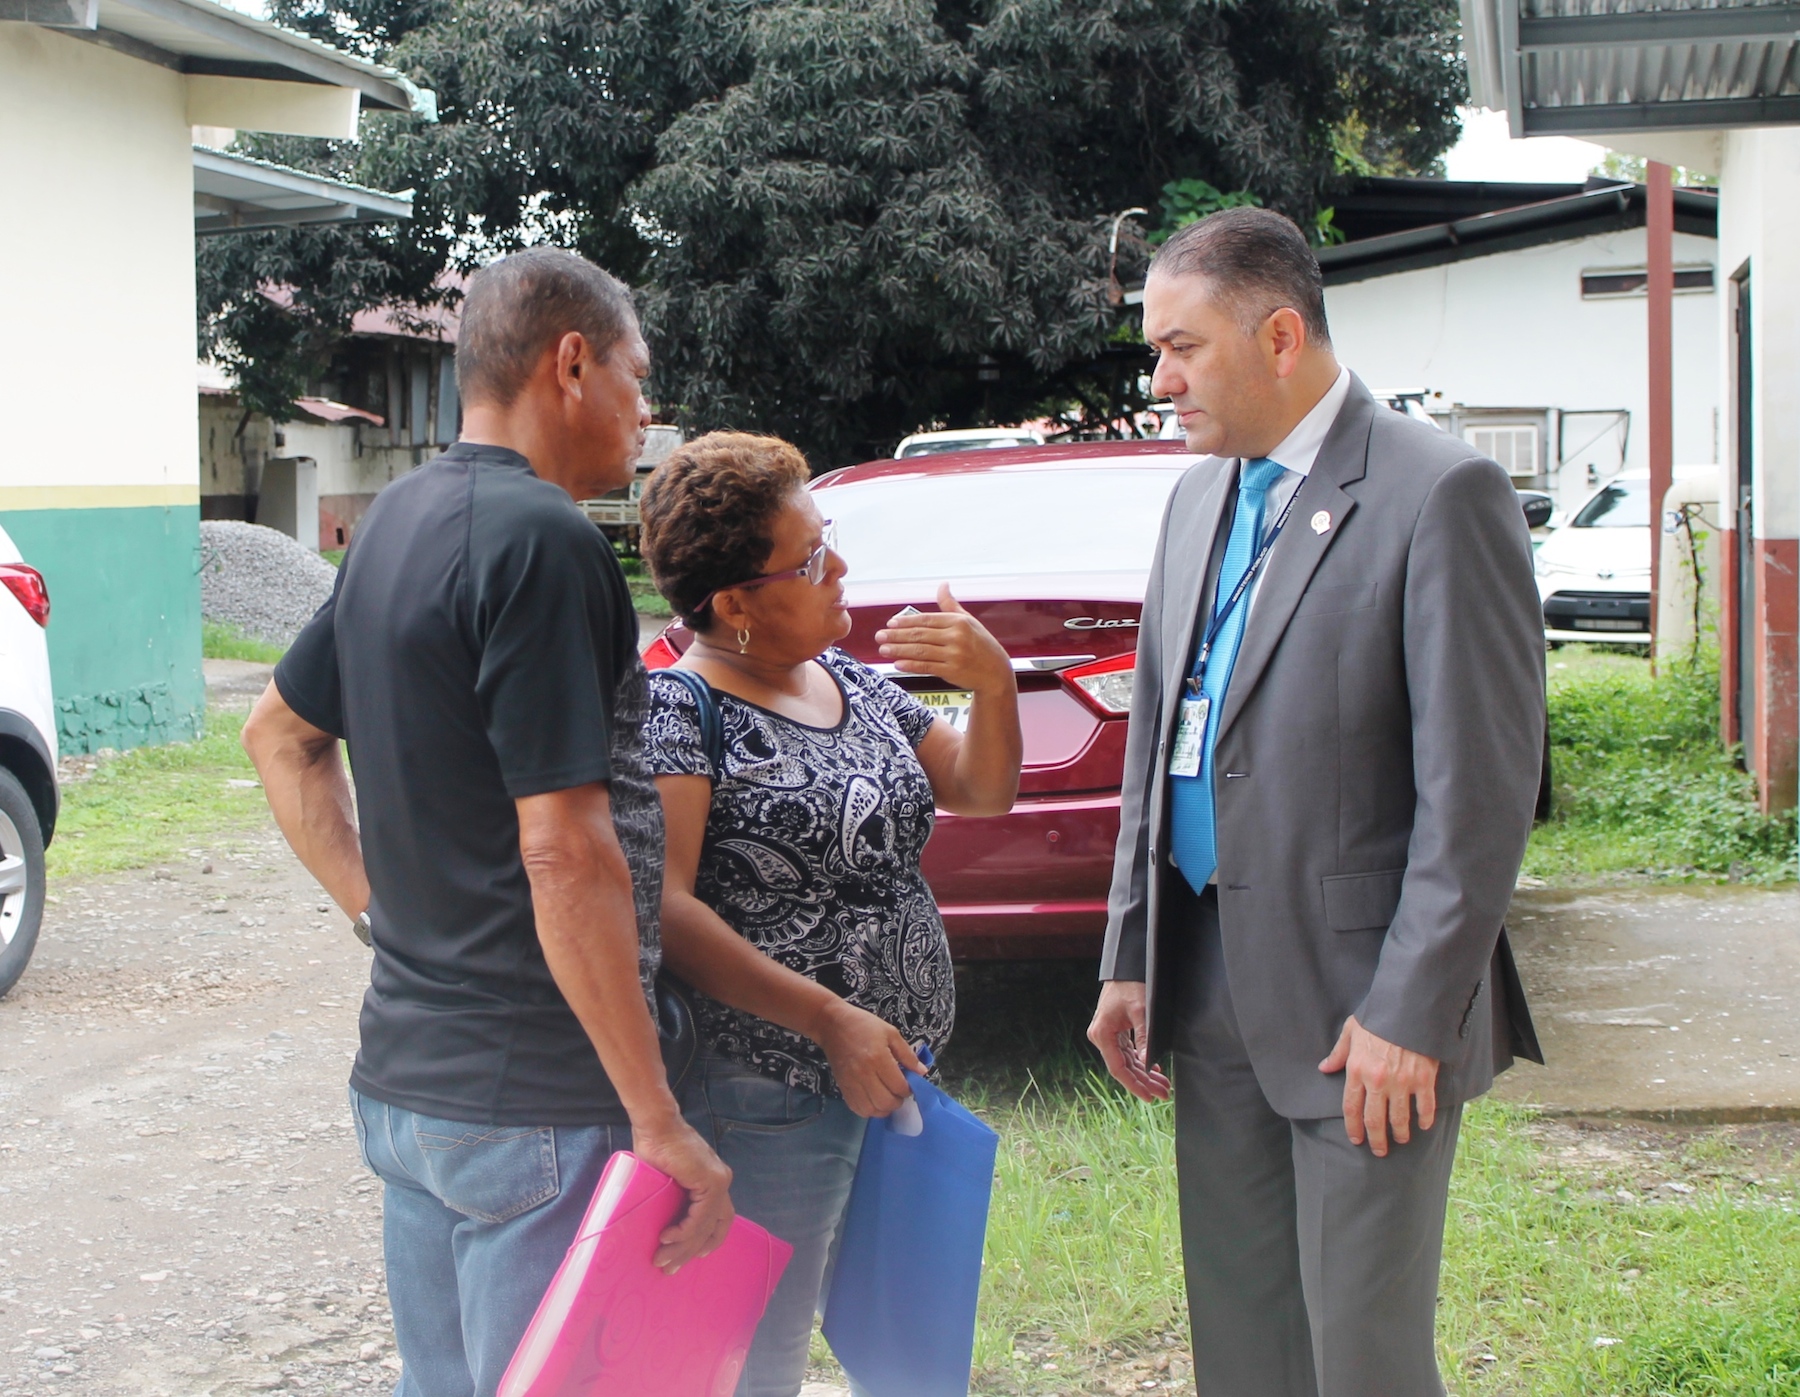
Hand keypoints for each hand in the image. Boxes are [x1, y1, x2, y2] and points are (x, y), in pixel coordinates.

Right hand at [628, 1112, 734, 1272]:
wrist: (656, 1126)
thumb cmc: (656, 1148)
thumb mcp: (668, 1181)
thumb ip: (673, 1199)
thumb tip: (662, 1223)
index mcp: (714, 1181)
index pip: (718, 1218)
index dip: (708, 1240)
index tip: (692, 1256)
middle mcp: (722, 1182)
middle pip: (715, 1227)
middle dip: (692, 1251)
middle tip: (670, 1268)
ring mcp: (719, 1182)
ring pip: (705, 1226)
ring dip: (682, 1247)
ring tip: (661, 1260)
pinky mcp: (710, 1182)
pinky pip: (699, 1218)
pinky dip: (683, 1232)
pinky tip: (666, 1238)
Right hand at [811, 999, 924, 1117]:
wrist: (832, 1024)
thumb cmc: (864, 1025)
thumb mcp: (890, 1033)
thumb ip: (907, 1054)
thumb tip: (922, 1072)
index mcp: (878, 1058)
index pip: (898, 1086)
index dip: (908, 1090)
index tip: (909, 1084)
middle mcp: (864, 1074)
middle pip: (886, 1102)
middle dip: (898, 1101)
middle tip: (899, 1092)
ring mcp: (851, 1082)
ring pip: (871, 1110)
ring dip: (883, 1109)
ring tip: (887, 1098)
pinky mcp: (842, 1087)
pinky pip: (857, 1109)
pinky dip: (869, 1110)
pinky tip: (874, 1100)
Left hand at [875, 584, 1012, 693]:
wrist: (995, 671)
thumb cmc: (980, 644)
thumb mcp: (968, 621)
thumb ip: (950, 605)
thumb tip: (943, 585)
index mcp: (958, 622)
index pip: (926, 620)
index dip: (906, 621)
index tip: (890, 623)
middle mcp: (956, 637)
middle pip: (920, 635)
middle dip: (896, 635)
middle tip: (879, 636)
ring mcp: (954, 655)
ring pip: (920, 651)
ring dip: (899, 650)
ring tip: (883, 649)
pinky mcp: (952, 671)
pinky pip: (926, 667)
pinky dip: (911, 665)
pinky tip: (898, 663)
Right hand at [1087, 980, 1170, 1101]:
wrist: (1125, 967)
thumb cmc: (1131, 985)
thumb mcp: (1141, 1011)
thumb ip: (1145, 1038)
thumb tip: (1149, 1063)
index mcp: (1102, 1034)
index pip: (1118, 1068)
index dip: (1134, 1085)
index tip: (1149, 1097)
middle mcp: (1101, 1037)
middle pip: (1124, 1067)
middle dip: (1144, 1081)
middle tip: (1164, 1093)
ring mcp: (1107, 1035)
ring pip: (1127, 1061)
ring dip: (1144, 1073)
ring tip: (1163, 1085)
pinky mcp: (1114, 1031)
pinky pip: (1127, 1052)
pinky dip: (1141, 1061)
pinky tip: (1154, 1070)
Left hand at [1318, 1016, 1439, 1156]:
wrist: (1407, 1008)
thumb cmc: (1377, 1018)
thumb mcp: (1351, 1031)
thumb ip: (1338, 1053)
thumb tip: (1324, 1068)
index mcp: (1357, 1070)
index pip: (1351, 1108)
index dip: (1353, 1127)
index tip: (1356, 1139)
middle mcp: (1378, 1080)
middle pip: (1374, 1119)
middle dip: (1376, 1139)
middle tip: (1379, 1150)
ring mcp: (1402, 1082)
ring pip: (1399, 1118)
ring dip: (1399, 1133)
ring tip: (1400, 1140)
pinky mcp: (1424, 1079)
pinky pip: (1425, 1106)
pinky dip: (1425, 1119)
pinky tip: (1423, 1126)